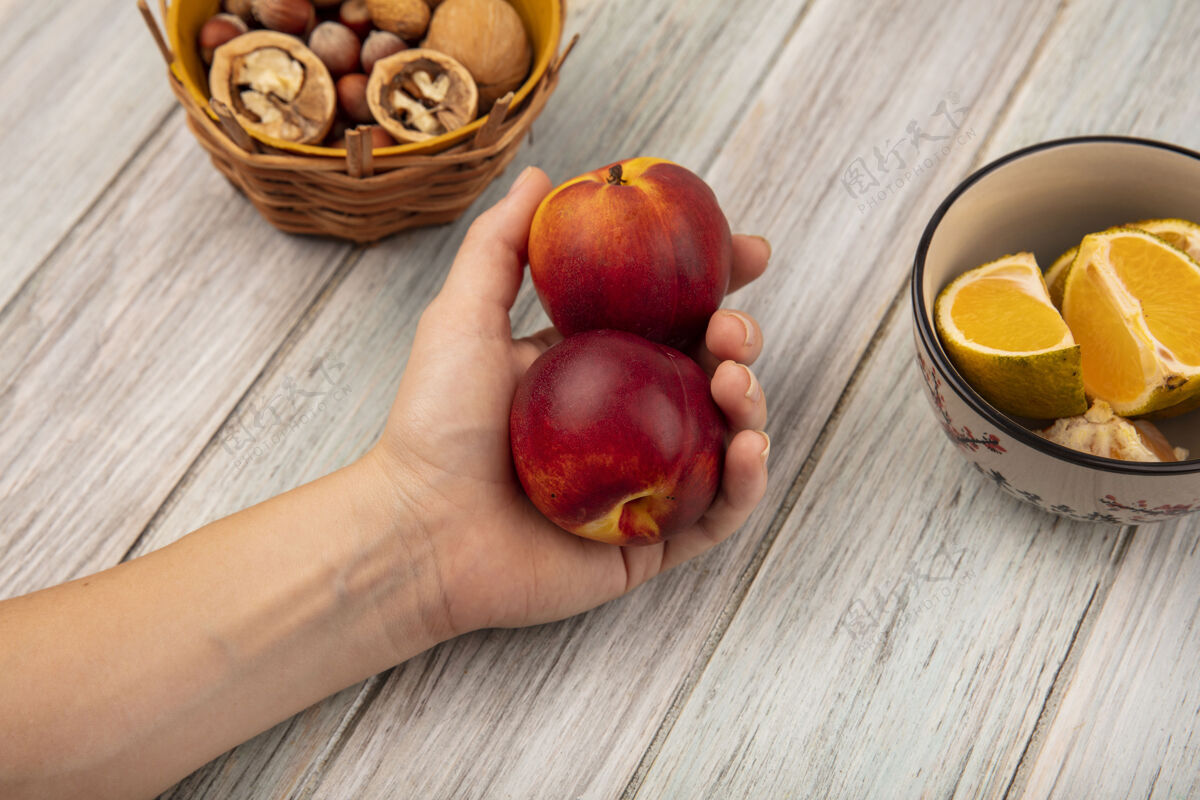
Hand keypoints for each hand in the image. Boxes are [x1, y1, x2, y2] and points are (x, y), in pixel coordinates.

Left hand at [369, 166, 770, 636]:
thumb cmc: (434, 424)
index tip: (747, 251)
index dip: (715, 283)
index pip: (668, 315)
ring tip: (736, 380)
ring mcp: (643, 482)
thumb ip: (501, 245)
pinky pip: (717, 513)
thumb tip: (544, 176)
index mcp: (594, 365)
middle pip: (707, 370)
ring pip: (723, 436)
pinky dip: (746, 482)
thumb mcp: (462, 316)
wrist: (419, 529)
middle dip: (739, 338)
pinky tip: (748, 447)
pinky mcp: (648, 540)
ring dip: (750, 402)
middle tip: (732, 328)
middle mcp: (627, 419)